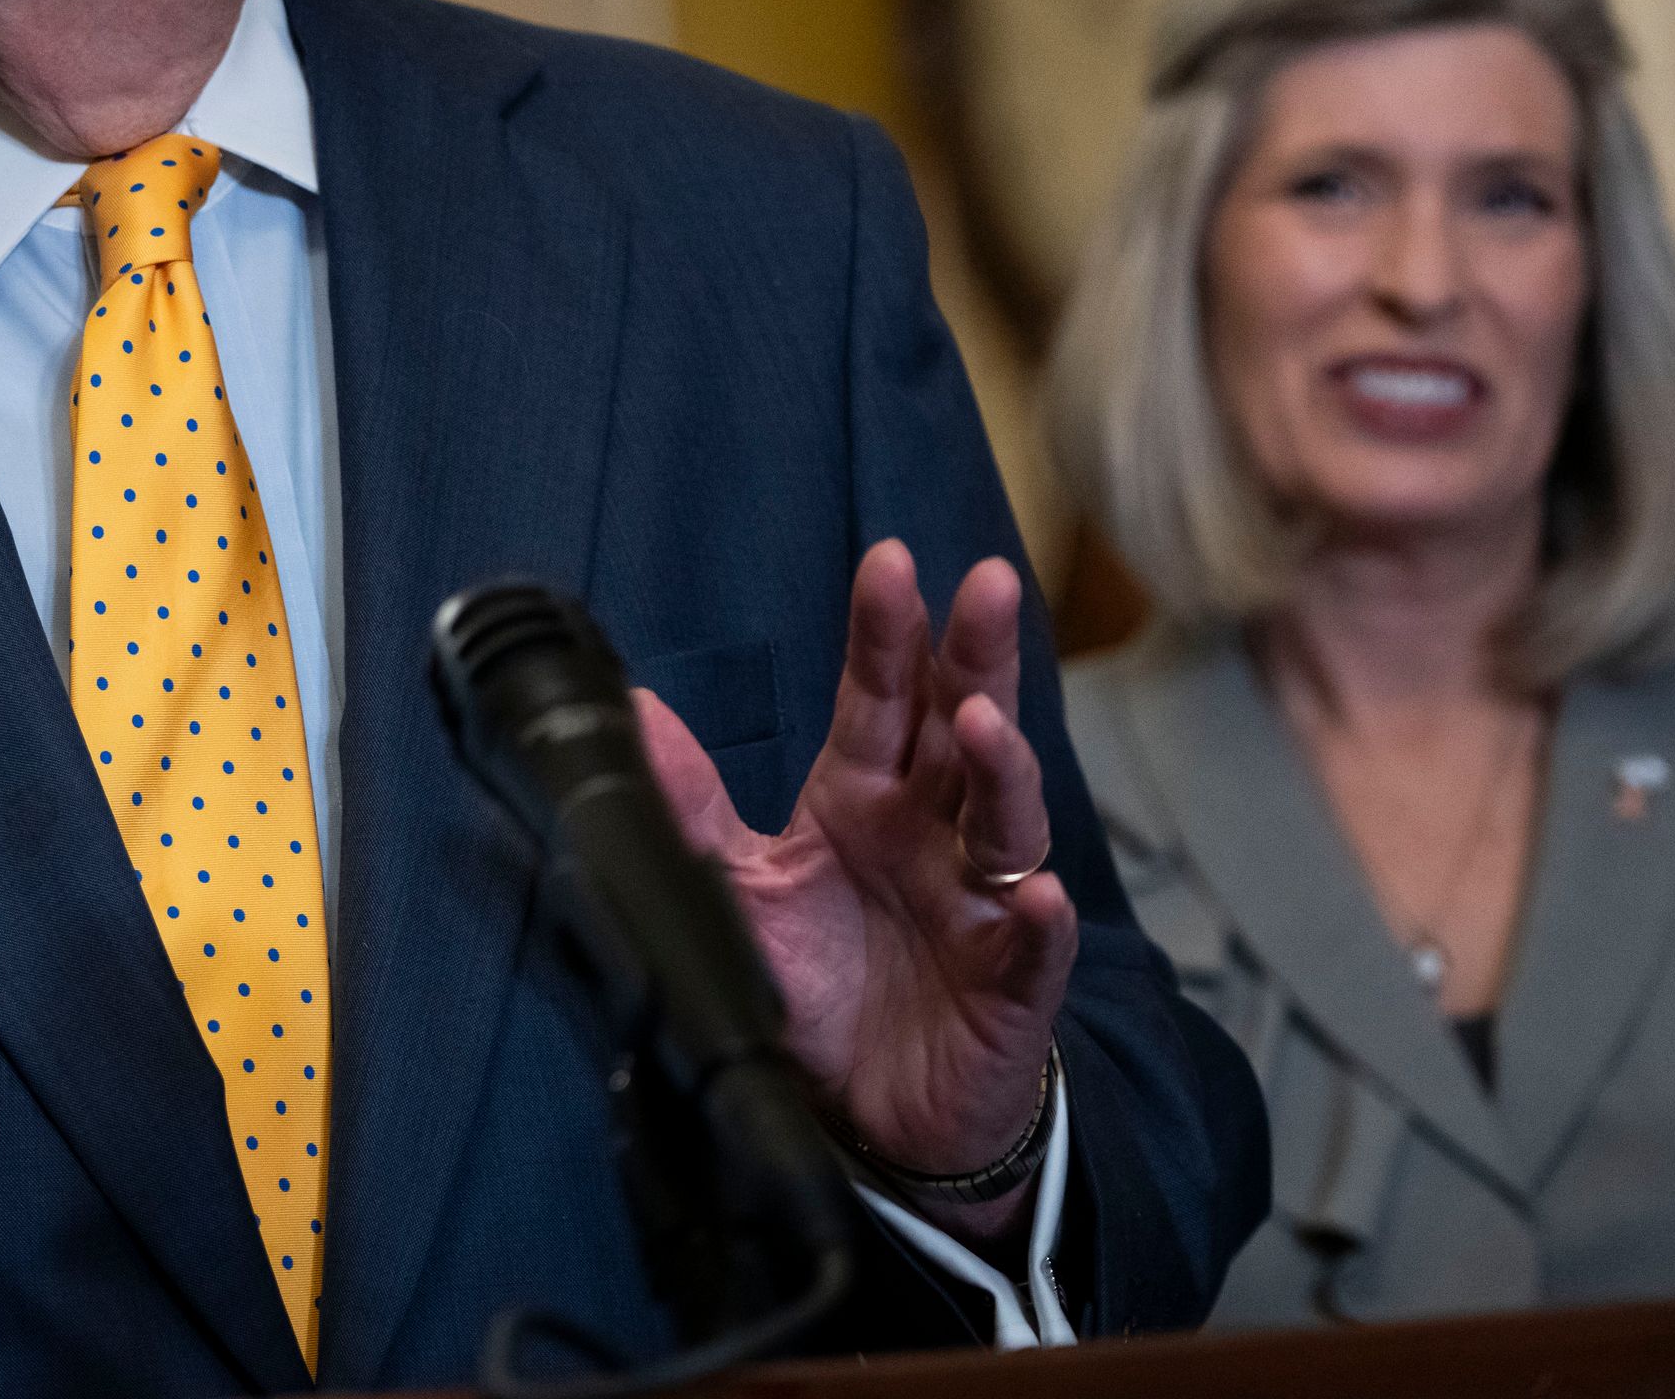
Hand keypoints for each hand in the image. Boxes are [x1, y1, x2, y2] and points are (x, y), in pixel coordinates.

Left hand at [636, 540, 1075, 1236]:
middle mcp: (933, 833)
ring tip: (982, 723)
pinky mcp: (1009, 983)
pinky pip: (1030, 947)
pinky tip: (1038, 895)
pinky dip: (1037, 921)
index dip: (887, 632)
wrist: (867, 1115)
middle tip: (989, 584)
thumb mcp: (737, 889)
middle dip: (977, 656)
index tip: (890, 560)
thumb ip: (691, 808)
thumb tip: (637, 714)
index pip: (882, 698)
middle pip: (963, 727)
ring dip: (1002, 769)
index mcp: (865, 798)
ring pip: (1004, 820)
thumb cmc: (820, 988)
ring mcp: (980, 903)